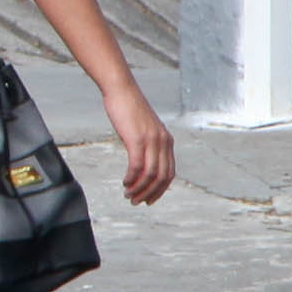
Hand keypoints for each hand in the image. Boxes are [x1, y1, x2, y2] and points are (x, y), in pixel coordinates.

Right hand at [103, 80, 174, 205]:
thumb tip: (143, 158)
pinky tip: (125, 182)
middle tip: (136, 202)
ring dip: (139, 189)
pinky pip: (137, 166)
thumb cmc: (128, 108)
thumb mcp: (143, 128)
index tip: (149, 200)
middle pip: (162, 177)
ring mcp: (151, 140)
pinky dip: (132, 178)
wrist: (121, 89)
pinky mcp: (137, 139)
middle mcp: (163, 141)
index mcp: (166, 140)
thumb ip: (148, 143)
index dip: (160, 190)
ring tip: (128, 195)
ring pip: (150, 174)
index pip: (170, 173)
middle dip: (150, 193)